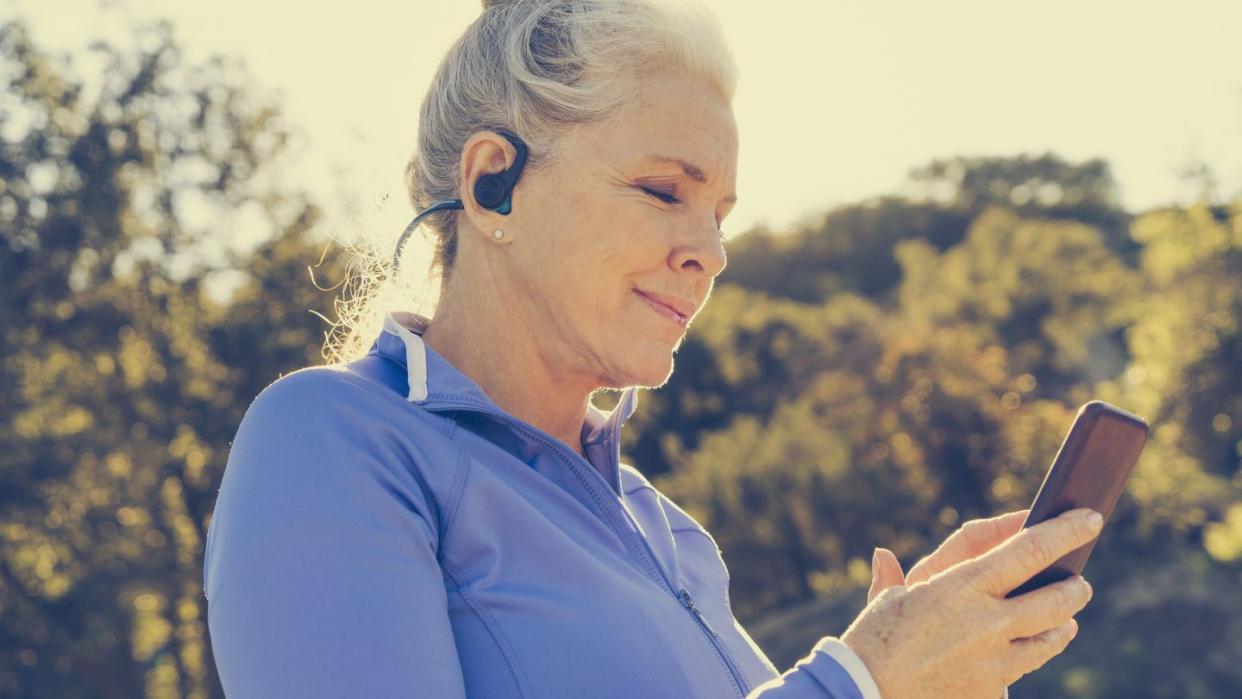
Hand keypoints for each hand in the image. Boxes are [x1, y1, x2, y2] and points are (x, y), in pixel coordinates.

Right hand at [842, 508, 1100, 698]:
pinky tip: (1026, 652)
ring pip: (1050, 639)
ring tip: (1065, 621)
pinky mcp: (994, 691)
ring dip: (1062, 626)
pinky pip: (1022, 669)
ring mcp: (996, 660)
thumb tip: (882, 555)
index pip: (1031, 550)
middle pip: (1057, 598)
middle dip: (1075, 587)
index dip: (1066, 532)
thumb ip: (895, 576)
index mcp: (965, 585)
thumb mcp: (886, 601)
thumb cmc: (873, 640)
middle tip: (1079, 581)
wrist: (868, 694)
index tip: (1089, 520)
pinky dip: (1026, 658)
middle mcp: (989, 621)